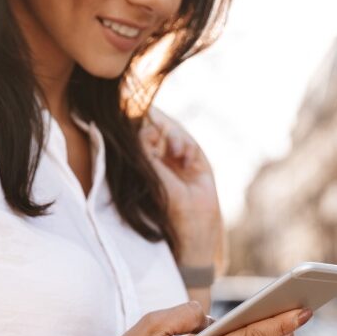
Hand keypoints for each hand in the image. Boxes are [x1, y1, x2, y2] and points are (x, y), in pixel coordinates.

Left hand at [139, 107, 221, 242]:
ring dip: (175, 139)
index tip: (143, 119)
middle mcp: (162, 161)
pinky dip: (188, 148)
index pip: (143, 138)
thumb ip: (145, 149)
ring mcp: (179, 161)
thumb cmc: (165, 200)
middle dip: (160, 128)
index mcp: (146, 165)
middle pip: (159, 132)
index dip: (143, 126)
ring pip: (175, 135)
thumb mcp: (151, 172)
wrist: (191, 216)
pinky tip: (186, 161)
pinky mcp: (196, 162)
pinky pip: (190, 144)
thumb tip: (141, 127)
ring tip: (176, 152)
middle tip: (158, 128)